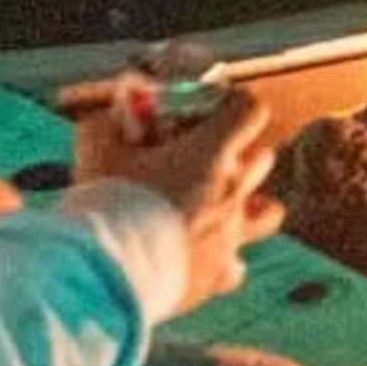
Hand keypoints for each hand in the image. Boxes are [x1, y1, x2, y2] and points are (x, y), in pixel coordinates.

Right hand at [82, 92, 280, 315]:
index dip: (230, 106)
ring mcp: (229, 236)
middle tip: (196, 158)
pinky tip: (198, 256)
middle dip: (235, 153)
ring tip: (217, 205)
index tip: (205, 113)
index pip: (249, 110)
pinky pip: (235, 266)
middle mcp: (232, 192)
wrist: (107, 275)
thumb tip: (128, 88)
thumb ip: (114, 114)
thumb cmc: (105, 203)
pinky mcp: (216, 276)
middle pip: (260, 158)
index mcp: (211, 153)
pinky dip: (222, 260)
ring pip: (268, 211)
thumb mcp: (99, 146)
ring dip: (250, 204)